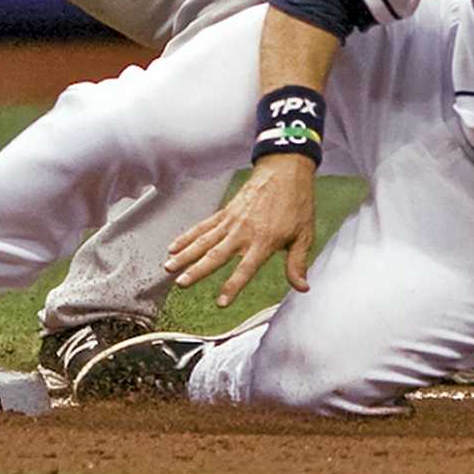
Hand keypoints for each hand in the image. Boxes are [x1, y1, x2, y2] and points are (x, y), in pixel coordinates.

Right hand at [164, 156, 315, 306]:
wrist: (285, 172)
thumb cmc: (296, 203)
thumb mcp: (304, 235)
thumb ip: (297, 263)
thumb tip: (302, 287)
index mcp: (264, 242)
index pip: (245, 269)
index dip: (233, 286)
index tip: (221, 302)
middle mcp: (243, 233)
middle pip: (216, 255)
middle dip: (197, 270)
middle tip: (182, 283)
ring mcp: (231, 221)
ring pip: (204, 241)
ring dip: (185, 255)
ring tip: (169, 267)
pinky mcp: (225, 212)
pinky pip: (203, 226)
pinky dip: (187, 237)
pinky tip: (173, 247)